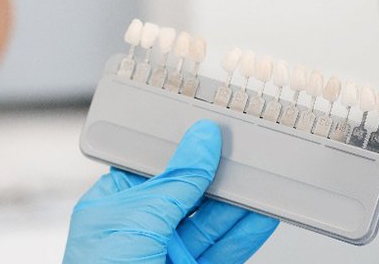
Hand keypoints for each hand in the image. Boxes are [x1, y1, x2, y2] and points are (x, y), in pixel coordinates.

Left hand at [62, 120, 278, 263]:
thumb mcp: (137, 222)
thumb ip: (175, 182)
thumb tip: (201, 141)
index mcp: (114, 206)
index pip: (155, 165)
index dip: (184, 147)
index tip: (214, 128)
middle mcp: (141, 229)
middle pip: (190, 191)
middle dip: (220, 174)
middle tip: (248, 151)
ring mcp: (168, 254)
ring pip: (212, 222)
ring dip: (240, 203)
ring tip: (265, 180)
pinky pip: (224, 251)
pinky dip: (246, 234)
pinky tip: (263, 216)